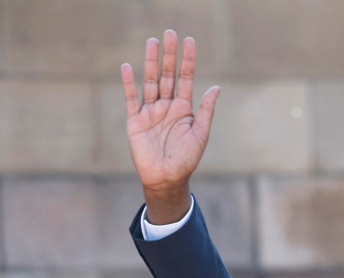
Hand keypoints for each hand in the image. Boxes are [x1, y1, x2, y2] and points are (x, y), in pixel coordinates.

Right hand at [121, 30, 220, 222]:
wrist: (167, 178)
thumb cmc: (187, 159)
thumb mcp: (201, 133)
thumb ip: (206, 110)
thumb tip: (216, 87)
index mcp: (184, 108)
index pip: (185, 78)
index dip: (187, 60)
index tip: (189, 41)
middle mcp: (167, 106)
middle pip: (167, 75)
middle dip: (169, 55)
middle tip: (170, 33)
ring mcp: (150, 112)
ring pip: (150, 81)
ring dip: (151, 62)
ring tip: (152, 42)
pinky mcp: (135, 120)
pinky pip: (131, 98)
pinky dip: (129, 83)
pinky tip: (127, 66)